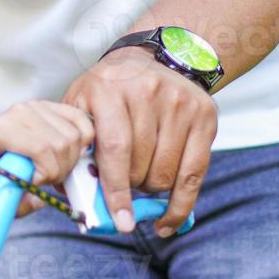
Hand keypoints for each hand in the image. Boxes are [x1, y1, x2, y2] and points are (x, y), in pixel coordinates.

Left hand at [0, 100, 94, 216]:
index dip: (47, 172)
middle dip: (61, 169)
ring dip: (71, 159)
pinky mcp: (52, 105)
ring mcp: (37, 105)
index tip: (36, 182)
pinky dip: (84, 139)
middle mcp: (19, 112)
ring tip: (56, 166)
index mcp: (0, 129)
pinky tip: (71, 152)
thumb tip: (38, 199)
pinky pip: (81, 120)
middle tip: (49, 178)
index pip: (41, 150)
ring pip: (73, 135)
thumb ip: (14, 204)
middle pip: (61, 144)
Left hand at [62, 46, 216, 237]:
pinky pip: (195, 174)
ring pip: (166, 174)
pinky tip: (166, 219)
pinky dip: (180, 204)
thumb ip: (74, 145)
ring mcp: (179, 103)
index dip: (116, 190)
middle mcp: (147, 92)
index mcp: (109, 89)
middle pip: (141, 166)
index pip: (115, 150)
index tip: (119, 220)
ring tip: (140, 176)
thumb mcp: (81, 105)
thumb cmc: (108, 90)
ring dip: (150, 188)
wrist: (152, 58)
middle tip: (122, 182)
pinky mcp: (204, 115)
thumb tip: (74, 195)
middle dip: (129, 186)